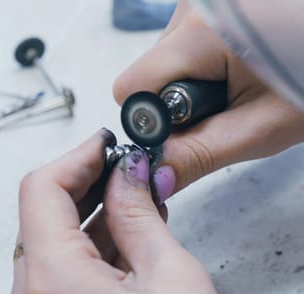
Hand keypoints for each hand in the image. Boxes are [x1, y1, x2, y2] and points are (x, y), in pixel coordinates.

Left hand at [2, 130, 247, 293]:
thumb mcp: (173, 279)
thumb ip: (138, 214)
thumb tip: (126, 172)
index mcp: (52, 287)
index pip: (40, 191)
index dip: (75, 159)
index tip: (105, 146)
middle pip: (40, 220)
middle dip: (83, 189)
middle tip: (124, 171)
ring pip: (47, 250)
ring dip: (85, 223)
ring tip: (132, 204)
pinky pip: (53, 281)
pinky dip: (82, 256)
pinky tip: (119, 242)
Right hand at [113, 0, 303, 195]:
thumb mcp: (261, 128)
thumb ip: (200, 154)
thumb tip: (153, 177)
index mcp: (200, 34)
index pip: (131, 88)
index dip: (152, 119)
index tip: (186, 129)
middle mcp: (192, 8)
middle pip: (146, 74)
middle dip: (174, 101)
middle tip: (224, 103)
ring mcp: (199, 1)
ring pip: (162, 60)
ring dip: (189, 82)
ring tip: (237, 79)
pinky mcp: (205, 3)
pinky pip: (179, 44)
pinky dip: (199, 63)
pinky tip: (234, 63)